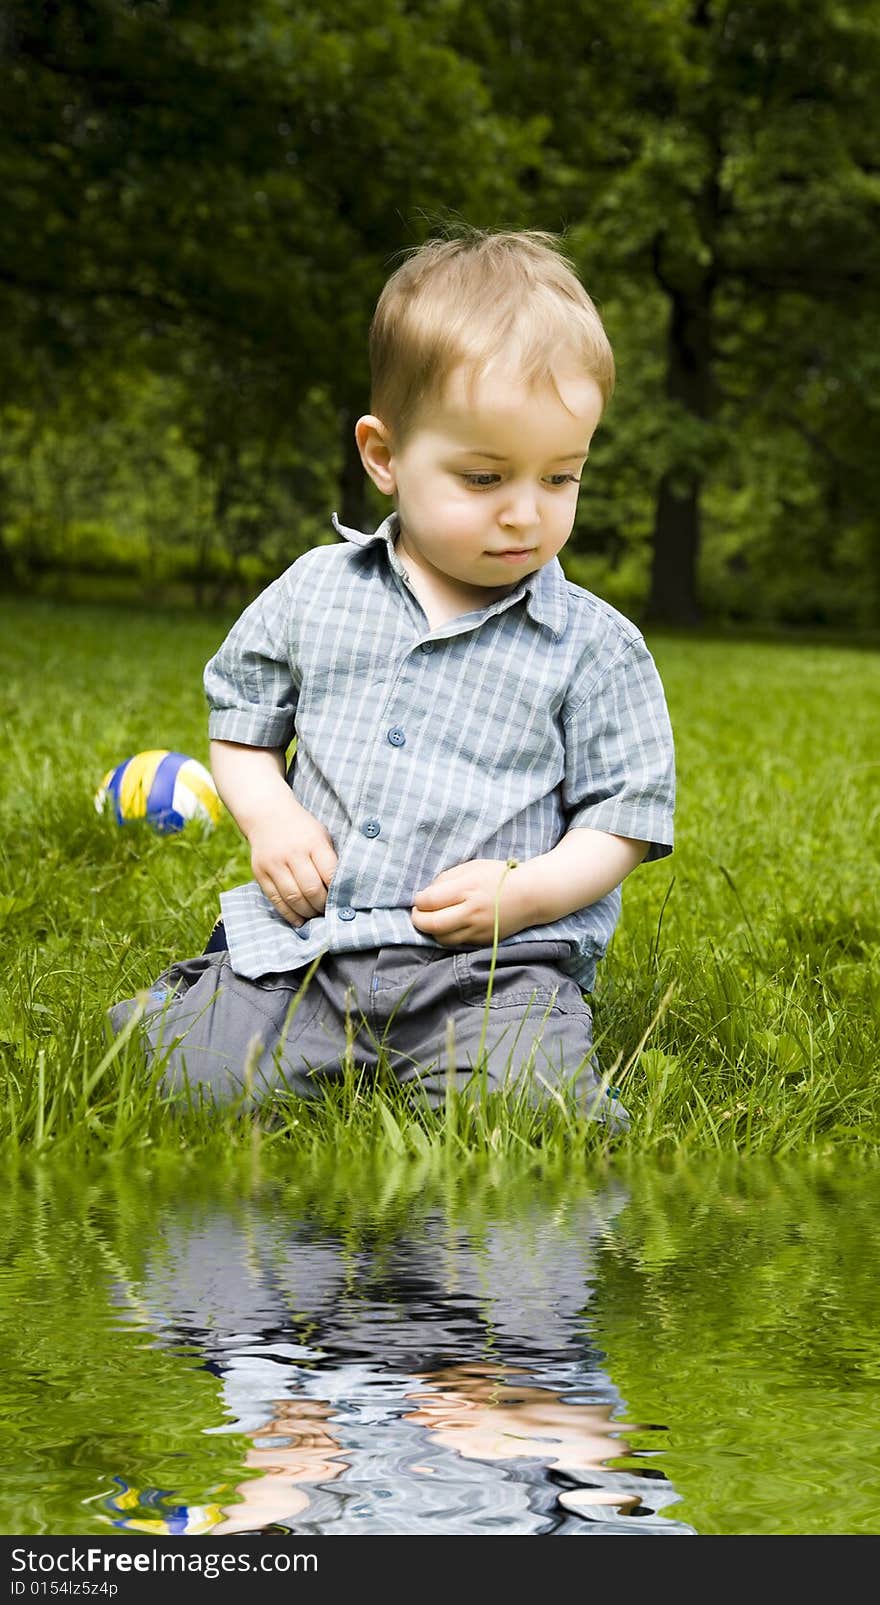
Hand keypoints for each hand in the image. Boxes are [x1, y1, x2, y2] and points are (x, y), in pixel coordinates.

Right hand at [248, 798, 337, 926]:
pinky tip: (299, 920)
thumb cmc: (303, 830)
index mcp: (313, 842)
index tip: (343, 901)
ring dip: (307, 912)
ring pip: (293, 898)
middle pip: (311, 890)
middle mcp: (293, 853)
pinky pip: (275, 899)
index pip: (330, 874)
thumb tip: (343, 892)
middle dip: (323, 906)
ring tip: (315, 915)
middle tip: (329, 912)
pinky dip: (289, 914)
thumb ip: (330, 860)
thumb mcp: (322, 836)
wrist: (268, 815)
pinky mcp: (260, 873)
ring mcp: (274, 863)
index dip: (338, 892)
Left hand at [411, 858, 527, 946]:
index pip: (430, 901)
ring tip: (433, 920)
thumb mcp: (471, 867)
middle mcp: (471, 911)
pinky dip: (448, 936)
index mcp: (467, 889)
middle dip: (418, 920)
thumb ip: (446, 878)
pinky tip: (450, 926)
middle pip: (432, 924)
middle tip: (418, 914)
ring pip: (443, 938)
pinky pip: (458, 942)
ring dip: (432, 931)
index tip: (419, 899)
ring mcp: (478, 929)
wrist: (530, 895)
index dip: (419, 901)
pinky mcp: (484, 940)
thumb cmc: (499, 876)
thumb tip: (426, 894)